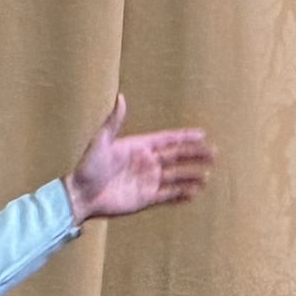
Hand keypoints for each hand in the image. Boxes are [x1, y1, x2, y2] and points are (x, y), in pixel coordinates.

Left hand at [63, 97, 212, 225]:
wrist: (81, 195)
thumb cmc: (88, 167)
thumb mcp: (101, 142)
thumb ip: (114, 122)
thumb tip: (121, 97)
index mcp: (139, 146)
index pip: (168, 140)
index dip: (185, 137)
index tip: (202, 134)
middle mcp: (147, 163)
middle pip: (177, 157)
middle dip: (196, 155)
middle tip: (215, 154)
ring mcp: (148, 181)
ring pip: (176, 177)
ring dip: (192, 176)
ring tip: (208, 177)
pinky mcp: (146, 198)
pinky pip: (168, 196)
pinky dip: (182, 195)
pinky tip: (195, 194)